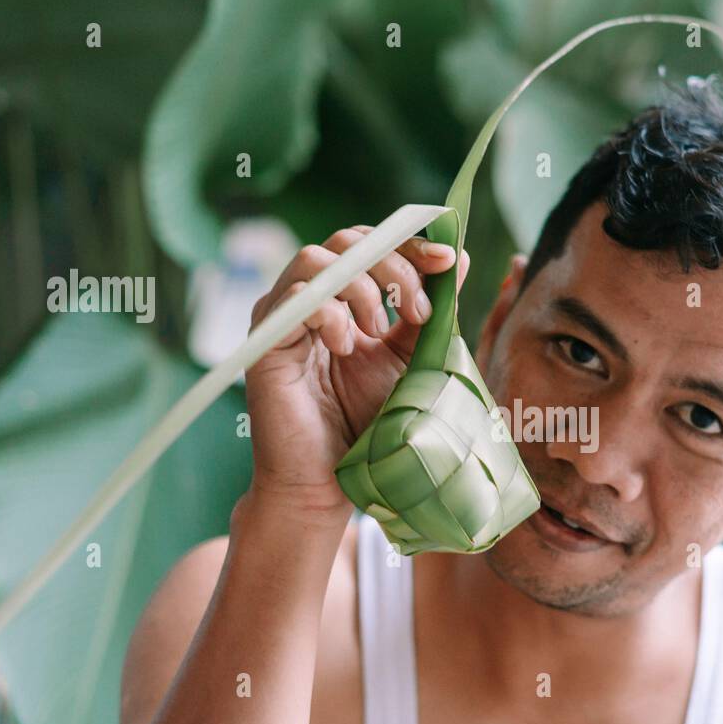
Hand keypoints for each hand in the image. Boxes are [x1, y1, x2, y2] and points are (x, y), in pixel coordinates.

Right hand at [242, 225, 469, 514]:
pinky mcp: (264, 342)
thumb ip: (428, 309)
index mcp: (343, 299)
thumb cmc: (368, 426)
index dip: (411, 243)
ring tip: (379, 332)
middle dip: (394, 264)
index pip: (373, 244)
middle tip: (418, 310)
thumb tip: (457, 256)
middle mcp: (309, 300)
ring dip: (361, 288)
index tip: (448, 260)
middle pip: (347, 240)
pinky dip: (330, 314)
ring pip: (318, 259)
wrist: (330, 483)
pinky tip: (346, 348)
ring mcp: (282, 317)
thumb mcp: (412, 358)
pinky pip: (294, 298)